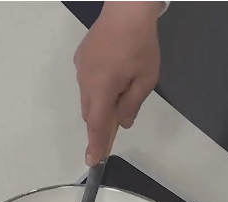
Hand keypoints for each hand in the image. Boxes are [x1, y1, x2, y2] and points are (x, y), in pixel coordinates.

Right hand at [74, 1, 162, 165]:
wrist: (126, 9)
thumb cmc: (140, 45)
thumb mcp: (146, 79)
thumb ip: (132, 104)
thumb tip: (122, 122)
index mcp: (102, 89)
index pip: (96, 124)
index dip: (95, 144)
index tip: (92, 161)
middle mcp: (86, 82)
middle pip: (90, 113)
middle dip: (102, 121)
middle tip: (120, 118)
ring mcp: (81, 69)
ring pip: (88, 97)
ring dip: (101, 101)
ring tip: (123, 84)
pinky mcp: (81, 58)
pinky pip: (87, 81)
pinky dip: (98, 86)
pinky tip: (114, 71)